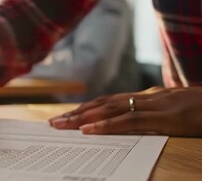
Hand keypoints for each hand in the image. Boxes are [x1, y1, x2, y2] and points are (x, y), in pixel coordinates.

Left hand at [49, 86, 201, 136]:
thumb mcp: (173, 110)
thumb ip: (151, 113)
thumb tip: (129, 120)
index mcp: (146, 97)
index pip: (108, 101)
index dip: (85, 108)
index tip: (65, 116)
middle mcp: (145, 97)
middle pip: (102, 103)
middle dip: (75, 113)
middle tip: (53, 122)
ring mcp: (155, 104)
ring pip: (110, 109)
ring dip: (83, 117)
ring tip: (62, 125)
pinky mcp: (166, 117)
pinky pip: (131, 120)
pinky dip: (107, 124)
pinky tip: (89, 129)